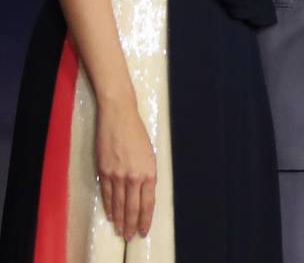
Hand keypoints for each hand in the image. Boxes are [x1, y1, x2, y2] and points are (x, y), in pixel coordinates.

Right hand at [95, 100, 156, 240]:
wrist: (119, 117)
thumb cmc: (137, 133)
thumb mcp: (149, 154)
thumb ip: (146, 174)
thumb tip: (143, 192)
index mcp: (149, 172)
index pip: (147, 203)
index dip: (145, 219)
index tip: (143, 231)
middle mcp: (134, 176)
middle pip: (133, 208)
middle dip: (132, 224)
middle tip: (130, 237)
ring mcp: (117, 175)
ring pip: (119, 204)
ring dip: (120, 219)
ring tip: (121, 231)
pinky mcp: (104, 171)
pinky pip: (107, 194)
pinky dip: (109, 206)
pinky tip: (111, 215)